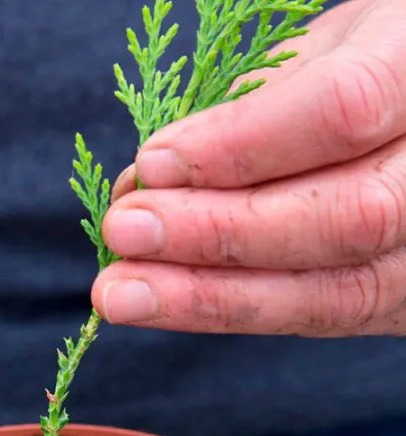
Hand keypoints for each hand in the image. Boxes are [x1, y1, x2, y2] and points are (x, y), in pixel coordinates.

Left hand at [91, 0, 405, 336]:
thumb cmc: (356, 71)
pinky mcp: (400, 299)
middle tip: (123, 231)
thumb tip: (148, 180)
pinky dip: (230, 310)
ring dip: (208, 297)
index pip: (344, 108)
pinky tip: (165, 302)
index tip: (153, 161)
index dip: (240, 143)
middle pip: (345, 218)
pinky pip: (317, 315)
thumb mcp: (314, 55)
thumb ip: (245, 111)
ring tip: (123, 293)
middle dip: (217, 233)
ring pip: (333, 290)